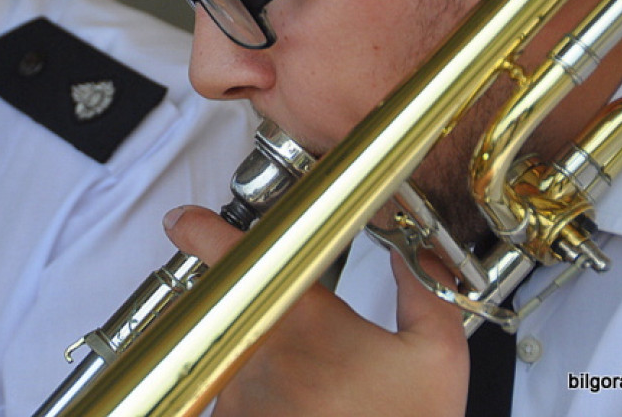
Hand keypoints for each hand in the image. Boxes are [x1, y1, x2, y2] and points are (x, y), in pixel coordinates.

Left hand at [164, 205, 468, 416]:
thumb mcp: (438, 358)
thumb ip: (425, 290)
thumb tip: (413, 251)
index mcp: (304, 324)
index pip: (238, 259)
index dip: (202, 232)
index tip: (183, 223)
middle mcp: (257, 358)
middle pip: (236, 306)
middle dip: (261, 312)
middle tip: (308, 343)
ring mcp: (237, 399)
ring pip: (233, 351)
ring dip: (261, 358)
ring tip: (313, 387)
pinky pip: (229, 393)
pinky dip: (256, 394)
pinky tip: (300, 406)